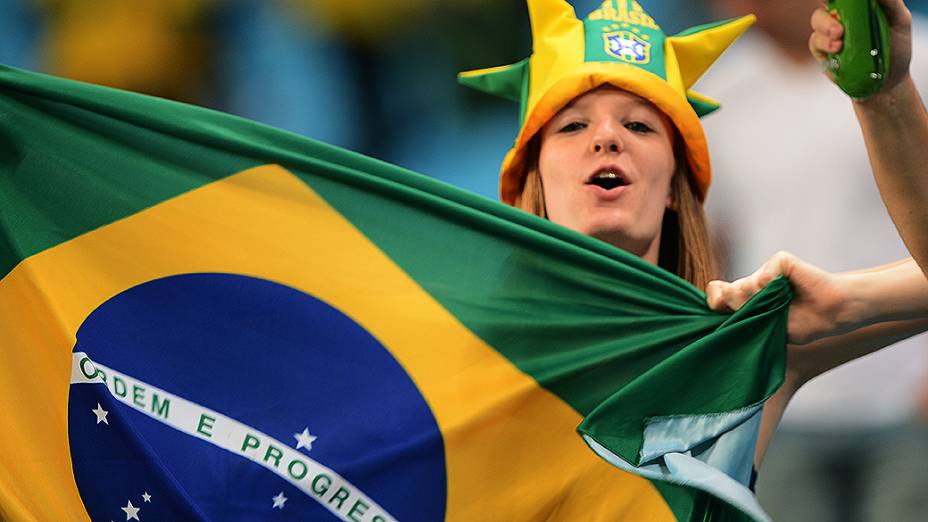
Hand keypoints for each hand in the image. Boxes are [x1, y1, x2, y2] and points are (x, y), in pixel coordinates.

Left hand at [706, 252, 854, 344]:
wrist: (833, 314)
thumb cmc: (801, 323)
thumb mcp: (766, 328)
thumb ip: (740, 314)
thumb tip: (717, 297)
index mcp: (744, 300)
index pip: (715, 297)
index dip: (718, 302)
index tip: (729, 310)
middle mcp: (752, 283)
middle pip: (730, 294)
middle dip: (745, 308)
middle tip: (770, 314)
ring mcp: (765, 270)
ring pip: (745, 286)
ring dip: (763, 301)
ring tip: (784, 304)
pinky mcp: (780, 261)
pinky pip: (765, 275)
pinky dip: (775, 285)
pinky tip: (791, 289)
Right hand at [809, 0, 913, 94]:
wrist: (887, 80)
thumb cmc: (896, 48)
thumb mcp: (900, 21)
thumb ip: (891, 3)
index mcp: (858, 6)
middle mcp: (842, 15)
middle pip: (826, 4)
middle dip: (829, 14)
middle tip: (839, 26)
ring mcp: (830, 32)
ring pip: (818, 20)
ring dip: (825, 27)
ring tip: (838, 40)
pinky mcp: (822, 50)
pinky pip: (815, 41)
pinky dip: (824, 44)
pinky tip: (836, 49)